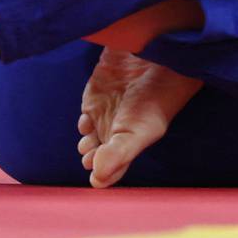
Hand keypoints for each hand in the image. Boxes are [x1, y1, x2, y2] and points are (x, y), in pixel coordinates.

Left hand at [76, 48, 203, 188]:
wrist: (153, 57)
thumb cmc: (154, 98)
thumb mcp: (141, 131)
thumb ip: (118, 155)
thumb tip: (96, 180)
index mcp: (132, 143)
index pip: (115, 169)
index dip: (103, 176)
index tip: (96, 173)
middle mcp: (119, 132)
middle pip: (99, 157)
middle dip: (92, 160)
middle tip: (92, 156)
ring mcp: (105, 115)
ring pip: (90, 141)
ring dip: (86, 145)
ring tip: (90, 142)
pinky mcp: (95, 98)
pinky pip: (85, 118)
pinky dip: (84, 124)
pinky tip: (88, 121)